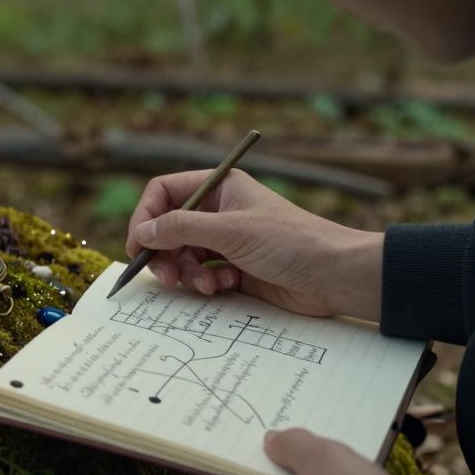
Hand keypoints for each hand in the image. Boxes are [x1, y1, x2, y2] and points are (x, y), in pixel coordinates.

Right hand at [126, 169, 383, 320]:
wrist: (336, 276)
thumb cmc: (291, 242)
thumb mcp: (231, 231)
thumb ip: (181, 228)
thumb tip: (143, 232)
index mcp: (219, 187)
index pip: (164, 192)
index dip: (146, 217)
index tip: (138, 245)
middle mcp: (219, 210)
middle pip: (168, 228)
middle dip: (165, 253)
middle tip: (167, 277)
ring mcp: (226, 240)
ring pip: (183, 254)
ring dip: (187, 272)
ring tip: (206, 284)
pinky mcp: (234, 267)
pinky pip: (202, 273)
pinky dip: (206, 282)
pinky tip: (225, 286)